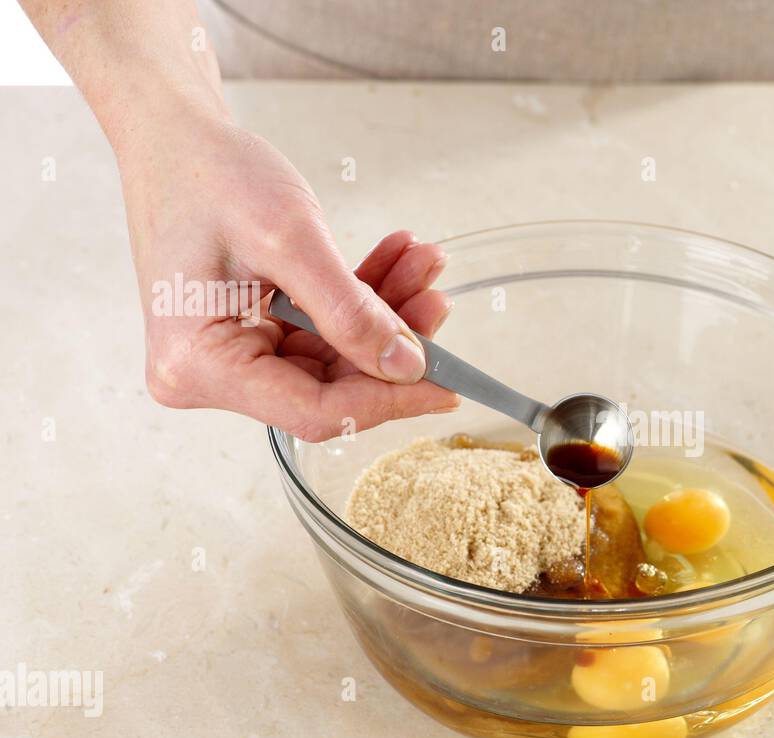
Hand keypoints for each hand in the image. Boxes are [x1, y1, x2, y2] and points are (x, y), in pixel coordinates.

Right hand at [119, 112, 457, 439]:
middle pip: (328, 388)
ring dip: (385, 313)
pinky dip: (362, 298)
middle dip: (392, 344)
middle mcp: (207, 374)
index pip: (313, 411)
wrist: (174, 138)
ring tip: (423, 264)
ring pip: (334, 357)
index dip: (388, 400)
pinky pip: (322, 331)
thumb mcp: (289, 239)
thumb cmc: (207, 174)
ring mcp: (230, 356)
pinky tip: (397, 262)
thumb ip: (350, 311)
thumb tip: (407, 367)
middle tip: (439, 302)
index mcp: (198, 365)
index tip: (447, 385)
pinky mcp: (251, 335)